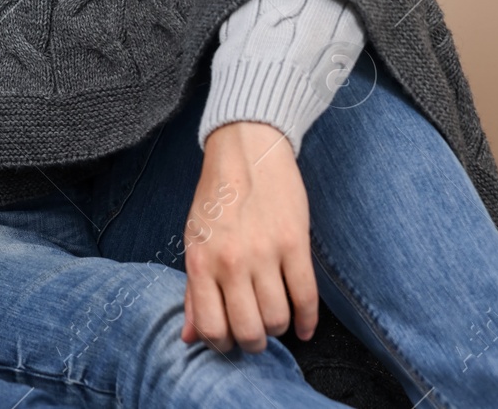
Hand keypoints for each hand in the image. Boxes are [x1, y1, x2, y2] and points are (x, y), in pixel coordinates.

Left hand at [182, 121, 317, 353]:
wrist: (245, 152)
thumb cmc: (215, 198)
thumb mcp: (194, 241)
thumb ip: (193, 291)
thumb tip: (189, 338)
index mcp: (202, 262)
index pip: (211, 327)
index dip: (222, 345)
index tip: (230, 341)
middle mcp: (232, 262)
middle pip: (249, 330)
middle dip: (254, 342)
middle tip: (256, 334)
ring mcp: (266, 254)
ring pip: (279, 318)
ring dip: (279, 328)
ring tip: (275, 320)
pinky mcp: (296, 245)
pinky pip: (307, 298)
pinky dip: (308, 321)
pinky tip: (304, 327)